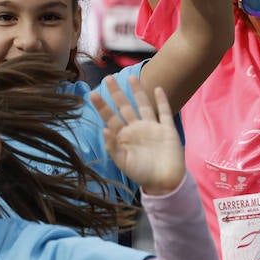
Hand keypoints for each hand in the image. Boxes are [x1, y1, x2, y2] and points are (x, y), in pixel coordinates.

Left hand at [91, 76, 184, 196]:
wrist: (165, 182)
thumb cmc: (141, 173)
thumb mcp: (123, 162)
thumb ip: (113, 146)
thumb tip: (103, 129)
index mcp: (123, 136)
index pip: (110, 118)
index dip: (102, 106)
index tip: (92, 93)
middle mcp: (136, 129)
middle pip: (124, 107)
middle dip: (116, 93)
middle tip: (108, 78)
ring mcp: (152, 128)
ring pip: (143, 105)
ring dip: (137, 92)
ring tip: (130, 77)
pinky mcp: (167, 130)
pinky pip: (164, 112)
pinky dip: (161, 101)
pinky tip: (157, 89)